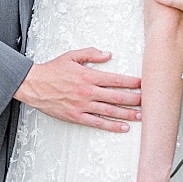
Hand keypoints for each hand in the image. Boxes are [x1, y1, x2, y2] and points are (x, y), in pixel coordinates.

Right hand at [16, 49, 141, 131]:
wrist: (34, 85)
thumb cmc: (52, 71)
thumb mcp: (71, 56)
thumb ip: (91, 54)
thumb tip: (108, 54)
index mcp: (88, 76)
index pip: (116, 80)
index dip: (132, 82)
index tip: (143, 84)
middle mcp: (88, 92)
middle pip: (117, 97)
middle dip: (135, 99)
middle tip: (148, 102)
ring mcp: (83, 106)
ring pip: (110, 111)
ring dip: (127, 114)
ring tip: (141, 116)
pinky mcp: (77, 117)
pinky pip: (97, 123)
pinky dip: (111, 126)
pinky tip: (123, 127)